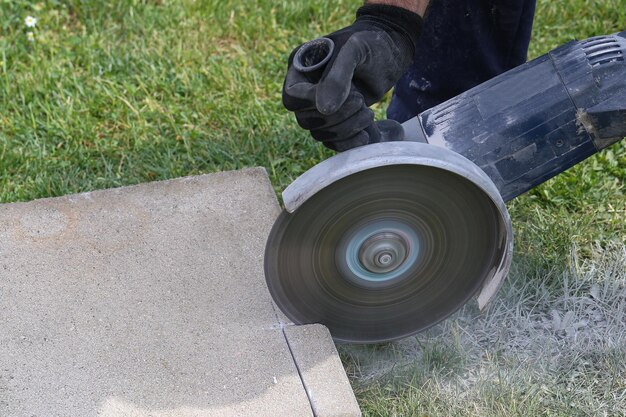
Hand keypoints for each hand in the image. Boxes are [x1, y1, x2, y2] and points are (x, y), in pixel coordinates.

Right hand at [283, 4, 421, 150]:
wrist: (391, 51)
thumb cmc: (371, 43)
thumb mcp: (354, 50)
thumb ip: (337, 76)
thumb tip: (323, 109)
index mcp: (300, 69)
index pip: (292, 98)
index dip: (312, 102)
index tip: (345, 93)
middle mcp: (305, 91)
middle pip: (306, 120)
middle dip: (337, 116)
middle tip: (361, 100)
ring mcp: (320, 108)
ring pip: (320, 134)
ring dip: (347, 128)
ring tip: (368, 111)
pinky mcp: (336, 122)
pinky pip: (334, 143)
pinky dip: (350, 142)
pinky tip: (367, 133)